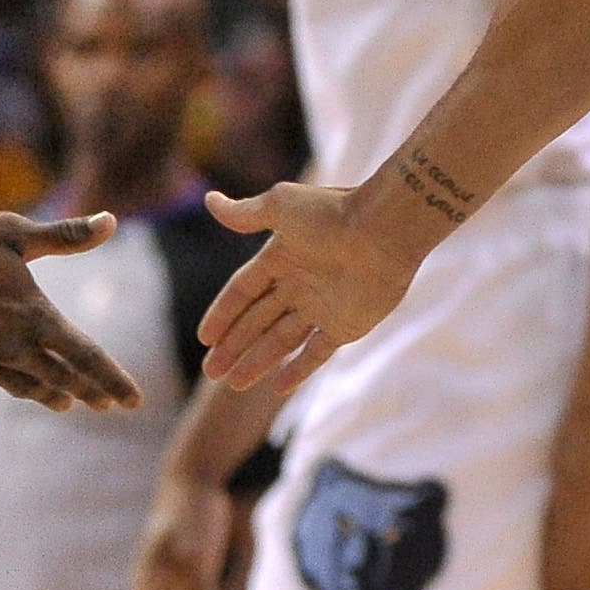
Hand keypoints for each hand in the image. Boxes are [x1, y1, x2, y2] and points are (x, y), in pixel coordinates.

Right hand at [0, 206, 138, 414]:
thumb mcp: (17, 231)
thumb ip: (66, 235)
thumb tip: (112, 220)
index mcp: (35, 315)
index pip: (87, 356)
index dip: (113, 380)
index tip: (134, 401)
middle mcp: (10, 346)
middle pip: (58, 378)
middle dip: (85, 392)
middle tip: (104, 405)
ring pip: (19, 386)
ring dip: (44, 396)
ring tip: (61, 404)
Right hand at [199, 182, 424, 393]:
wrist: (385, 229)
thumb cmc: (332, 213)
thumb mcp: (281, 206)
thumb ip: (245, 214)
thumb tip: (210, 200)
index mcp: (280, 257)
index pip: (242, 291)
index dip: (223, 314)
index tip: (204, 339)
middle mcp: (298, 284)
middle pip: (257, 322)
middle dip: (233, 346)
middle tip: (211, 371)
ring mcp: (322, 308)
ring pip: (280, 341)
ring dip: (257, 362)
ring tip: (233, 384)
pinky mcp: (345, 326)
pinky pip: (316, 353)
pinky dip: (298, 371)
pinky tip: (277, 388)